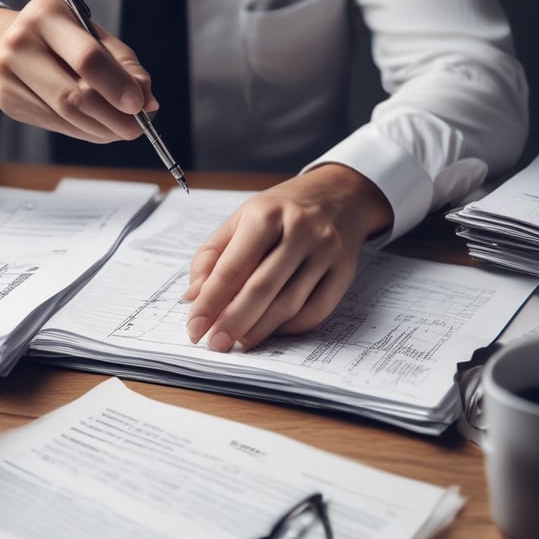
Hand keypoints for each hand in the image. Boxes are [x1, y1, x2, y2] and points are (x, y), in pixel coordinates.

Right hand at [0, 0, 156, 142]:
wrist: (2, 44)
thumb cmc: (58, 40)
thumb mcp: (92, 37)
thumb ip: (124, 65)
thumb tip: (148, 102)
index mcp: (47, 16)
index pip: (88, 58)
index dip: (117, 87)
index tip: (140, 106)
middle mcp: (22, 43)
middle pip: (74, 96)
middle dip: (113, 118)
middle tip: (136, 128)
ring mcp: (9, 76)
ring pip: (67, 117)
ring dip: (102, 130)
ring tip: (122, 129)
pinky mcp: (9, 103)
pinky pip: (58, 126)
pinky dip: (86, 132)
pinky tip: (99, 128)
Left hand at [183, 164, 392, 351]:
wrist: (338, 194)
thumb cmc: (280, 211)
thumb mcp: (240, 220)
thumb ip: (211, 256)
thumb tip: (193, 297)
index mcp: (266, 214)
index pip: (232, 267)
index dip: (210, 302)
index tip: (194, 327)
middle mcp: (300, 230)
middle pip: (261, 289)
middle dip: (233, 322)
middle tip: (215, 343)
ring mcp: (327, 252)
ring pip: (289, 305)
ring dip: (259, 329)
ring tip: (238, 340)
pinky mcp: (345, 272)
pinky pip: (315, 312)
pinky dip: (289, 328)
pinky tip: (270, 329)